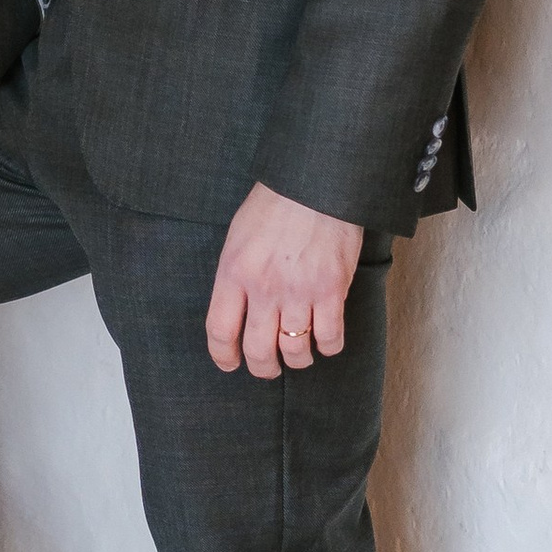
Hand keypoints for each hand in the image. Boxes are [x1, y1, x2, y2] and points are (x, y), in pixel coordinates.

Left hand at [206, 181, 363, 378]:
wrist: (316, 183)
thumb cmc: (275, 205)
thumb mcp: (238, 237)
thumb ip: (235, 275)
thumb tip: (237, 310)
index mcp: (234, 272)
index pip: (220, 331)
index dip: (223, 356)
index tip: (229, 363)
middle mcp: (264, 288)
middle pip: (258, 351)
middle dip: (263, 368)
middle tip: (268, 368)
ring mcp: (299, 292)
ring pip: (296, 351)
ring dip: (297, 360)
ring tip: (299, 354)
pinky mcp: (332, 291)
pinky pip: (330, 338)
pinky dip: (328, 347)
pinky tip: (326, 340)